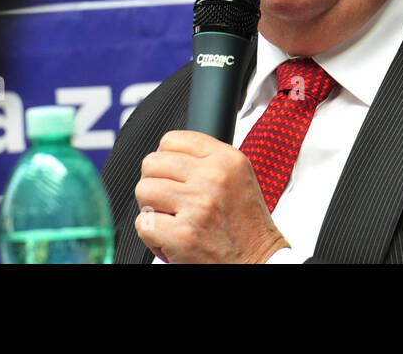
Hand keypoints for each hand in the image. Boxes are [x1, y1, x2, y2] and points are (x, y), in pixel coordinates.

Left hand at [133, 130, 289, 263]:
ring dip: (152, 208)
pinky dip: (152, 236)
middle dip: (156, 184)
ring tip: (173, 220)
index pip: (172, 139)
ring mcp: (197, 206)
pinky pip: (143, 222)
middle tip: (172, 202)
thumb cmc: (247, 226)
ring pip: (143, 190)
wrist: (259, 262)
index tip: (174, 176)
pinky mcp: (183, 235)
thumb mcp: (238, 177)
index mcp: (227, 159)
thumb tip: (168, 153)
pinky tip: (172, 239)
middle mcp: (213, 178)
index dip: (166, 159)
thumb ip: (208, 160)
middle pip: (152, 163)